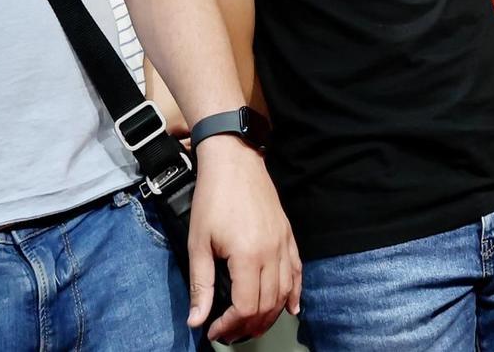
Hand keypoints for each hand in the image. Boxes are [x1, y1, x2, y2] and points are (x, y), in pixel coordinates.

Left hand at [187, 136, 301, 341]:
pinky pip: (297, 271)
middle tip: (230, 332)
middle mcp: (272, 253)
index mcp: (248, 256)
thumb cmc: (213, 199)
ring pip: (285, 292)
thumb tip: (196, 320)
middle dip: (249, 326)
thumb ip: (201, 284)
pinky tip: (291, 307)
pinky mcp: (288, 235)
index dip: (230, 325)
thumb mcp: (198, 243)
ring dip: (270, 315)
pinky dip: (295, 293)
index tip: (214, 330)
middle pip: (268, 304)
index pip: (246, 306)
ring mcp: (284, 243)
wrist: (234, 161)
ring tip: (252, 325)